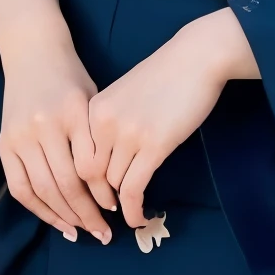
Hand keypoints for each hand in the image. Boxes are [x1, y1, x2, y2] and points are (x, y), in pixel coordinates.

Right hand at [0, 0, 113, 242]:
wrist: (32, 51)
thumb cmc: (71, 77)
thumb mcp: (94, 101)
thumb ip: (98, 141)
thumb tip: (110, 188)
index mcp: (73, 113)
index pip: (89, 166)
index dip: (103, 194)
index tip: (117, 209)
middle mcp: (44, 125)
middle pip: (65, 183)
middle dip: (86, 214)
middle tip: (103, 234)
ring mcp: (20, 136)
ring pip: (42, 189)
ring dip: (63, 216)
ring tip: (82, 233)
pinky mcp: (4, 143)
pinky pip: (19, 186)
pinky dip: (38, 208)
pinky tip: (56, 221)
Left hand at [87, 7, 259, 228]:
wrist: (196, 57)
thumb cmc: (165, 74)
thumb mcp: (125, 95)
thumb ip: (110, 123)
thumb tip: (109, 159)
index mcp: (93, 110)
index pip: (78, 157)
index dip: (83, 183)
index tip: (92, 197)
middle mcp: (104, 123)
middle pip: (89, 175)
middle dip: (96, 199)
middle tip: (106, 215)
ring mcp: (128, 135)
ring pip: (112, 184)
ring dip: (119, 204)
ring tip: (128, 215)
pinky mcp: (154, 146)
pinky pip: (134, 188)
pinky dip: (133, 208)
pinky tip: (138, 217)